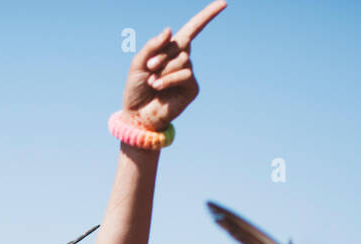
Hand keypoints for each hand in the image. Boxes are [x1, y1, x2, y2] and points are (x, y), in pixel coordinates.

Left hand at [123, 2, 225, 131]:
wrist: (137, 115)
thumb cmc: (136, 89)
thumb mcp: (139, 62)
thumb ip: (152, 45)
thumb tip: (170, 30)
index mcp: (171, 49)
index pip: (193, 29)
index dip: (208, 15)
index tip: (224, 2)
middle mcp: (183, 59)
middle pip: (181, 45)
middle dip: (162, 56)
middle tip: (150, 69)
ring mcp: (188, 74)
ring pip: (183, 60)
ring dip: (163, 70)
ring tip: (153, 82)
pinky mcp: (192, 88)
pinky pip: (185, 74)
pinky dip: (168, 80)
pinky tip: (158, 88)